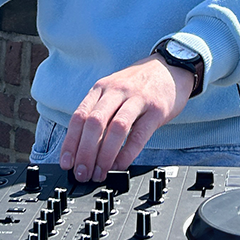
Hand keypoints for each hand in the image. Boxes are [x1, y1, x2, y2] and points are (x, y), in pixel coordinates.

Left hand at [60, 57, 190, 181]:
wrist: (172, 66)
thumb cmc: (141, 84)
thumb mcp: (115, 90)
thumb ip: (100, 112)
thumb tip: (85, 147)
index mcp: (102, 88)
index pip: (79, 117)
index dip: (70, 143)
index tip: (66, 163)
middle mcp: (117, 91)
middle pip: (94, 123)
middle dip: (85, 153)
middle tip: (82, 173)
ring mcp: (138, 99)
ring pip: (116, 128)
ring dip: (104, 155)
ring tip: (100, 173)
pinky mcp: (157, 109)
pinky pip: (139, 134)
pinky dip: (127, 153)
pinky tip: (120, 165)